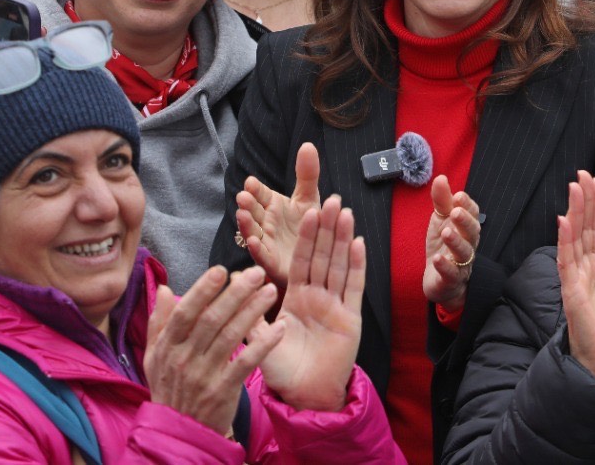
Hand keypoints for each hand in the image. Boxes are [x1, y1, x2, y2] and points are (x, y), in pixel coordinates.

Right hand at [145, 266, 283, 434]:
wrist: (180, 430)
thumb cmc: (169, 387)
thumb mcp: (155, 355)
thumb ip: (160, 321)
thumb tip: (167, 288)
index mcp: (168, 345)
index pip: (186, 312)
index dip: (203, 290)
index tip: (223, 270)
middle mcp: (184, 358)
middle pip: (212, 319)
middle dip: (236, 293)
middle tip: (256, 273)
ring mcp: (204, 375)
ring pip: (230, 337)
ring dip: (252, 311)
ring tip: (270, 291)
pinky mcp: (223, 391)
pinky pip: (246, 363)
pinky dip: (263, 344)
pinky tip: (279, 328)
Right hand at [236, 142, 322, 288]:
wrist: (318, 256)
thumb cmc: (309, 225)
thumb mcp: (309, 198)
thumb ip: (307, 173)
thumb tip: (307, 144)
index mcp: (273, 205)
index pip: (261, 194)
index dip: (256, 189)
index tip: (251, 182)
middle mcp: (266, 223)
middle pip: (254, 212)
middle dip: (248, 204)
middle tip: (242, 196)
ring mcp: (267, 242)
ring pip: (253, 232)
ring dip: (246, 224)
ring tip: (242, 215)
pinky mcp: (272, 263)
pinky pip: (262, 256)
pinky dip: (257, 250)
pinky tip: (253, 242)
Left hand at [256, 196, 366, 410]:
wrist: (303, 397)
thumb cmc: (280, 370)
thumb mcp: (259, 338)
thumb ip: (249, 312)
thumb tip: (237, 280)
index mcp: (294, 297)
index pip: (301, 260)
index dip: (305, 236)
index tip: (308, 208)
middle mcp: (317, 297)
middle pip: (323, 256)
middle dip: (327, 228)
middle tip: (332, 198)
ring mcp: (335, 305)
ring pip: (340, 265)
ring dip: (343, 238)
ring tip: (346, 211)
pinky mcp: (350, 318)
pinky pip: (353, 287)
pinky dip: (357, 265)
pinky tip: (358, 242)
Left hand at [422, 175, 480, 312]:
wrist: (440, 281)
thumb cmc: (443, 246)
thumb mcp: (440, 220)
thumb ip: (442, 201)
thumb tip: (441, 177)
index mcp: (467, 228)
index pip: (473, 214)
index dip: (467, 205)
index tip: (458, 196)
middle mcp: (468, 244)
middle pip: (472, 232)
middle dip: (465, 221)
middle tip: (455, 212)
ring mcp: (461, 264)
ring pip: (464, 253)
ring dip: (456, 242)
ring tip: (446, 232)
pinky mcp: (451, 280)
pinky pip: (451, 274)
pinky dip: (445, 266)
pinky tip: (437, 258)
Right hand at [556, 171, 594, 382]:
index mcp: (593, 266)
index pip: (594, 229)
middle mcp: (581, 267)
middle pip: (582, 228)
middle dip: (583, 200)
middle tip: (583, 173)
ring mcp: (574, 278)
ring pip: (574, 239)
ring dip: (574, 212)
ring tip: (574, 187)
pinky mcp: (572, 292)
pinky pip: (567, 262)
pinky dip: (565, 241)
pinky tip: (564, 221)